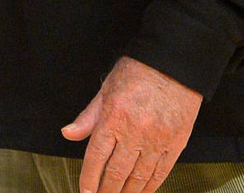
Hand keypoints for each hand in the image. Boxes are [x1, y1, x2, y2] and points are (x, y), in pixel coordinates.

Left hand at [61, 57, 200, 192]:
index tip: (85, 192)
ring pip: (138, 178)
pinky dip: (149, 187)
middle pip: (116, 173)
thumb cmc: (138, 72)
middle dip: (106, 192)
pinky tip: (141, 192)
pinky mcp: (175, 144)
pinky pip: (160, 174)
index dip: (88, 179)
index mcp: (114, 117)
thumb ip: (88, 116)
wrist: (174, 63)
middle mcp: (134, 132)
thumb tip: (68, 133)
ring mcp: (157, 140)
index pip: (96, 157)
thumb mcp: (107, 88)